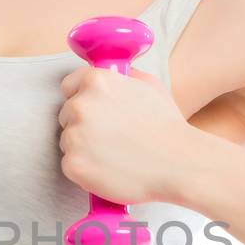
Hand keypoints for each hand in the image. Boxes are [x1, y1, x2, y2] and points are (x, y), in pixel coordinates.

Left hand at [57, 65, 192, 205]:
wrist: (178, 163)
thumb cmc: (168, 126)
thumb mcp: (150, 86)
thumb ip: (123, 77)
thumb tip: (111, 74)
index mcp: (96, 81)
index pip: (69, 86)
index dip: (80, 98)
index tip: (92, 111)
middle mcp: (80, 105)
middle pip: (66, 116)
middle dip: (83, 125)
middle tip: (109, 138)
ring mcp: (74, 135)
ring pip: (68, 142)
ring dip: (84, 148)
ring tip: (114, 155)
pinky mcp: (73, 164)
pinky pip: (71, 165)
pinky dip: (86, 170)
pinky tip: (109, 169)